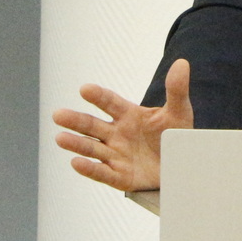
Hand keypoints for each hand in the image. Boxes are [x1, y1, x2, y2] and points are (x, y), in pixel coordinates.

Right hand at [51, 60, 192, 192]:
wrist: (183, 166)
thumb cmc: (177, 136)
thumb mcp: (179, 112)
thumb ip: (176, 90)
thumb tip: (182, 64)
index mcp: (129, 115)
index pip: (110, 102)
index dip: (98, 96)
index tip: (85, 89)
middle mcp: (117, 134)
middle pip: (92, 126)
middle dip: (75, 120)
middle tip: (58, 115)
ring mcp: (117, 155)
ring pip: (92, 149)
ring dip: (76, 144)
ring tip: (60, 138)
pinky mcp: (120, 177)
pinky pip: (103, 173)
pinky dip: (89, 169)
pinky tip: (76, 162)